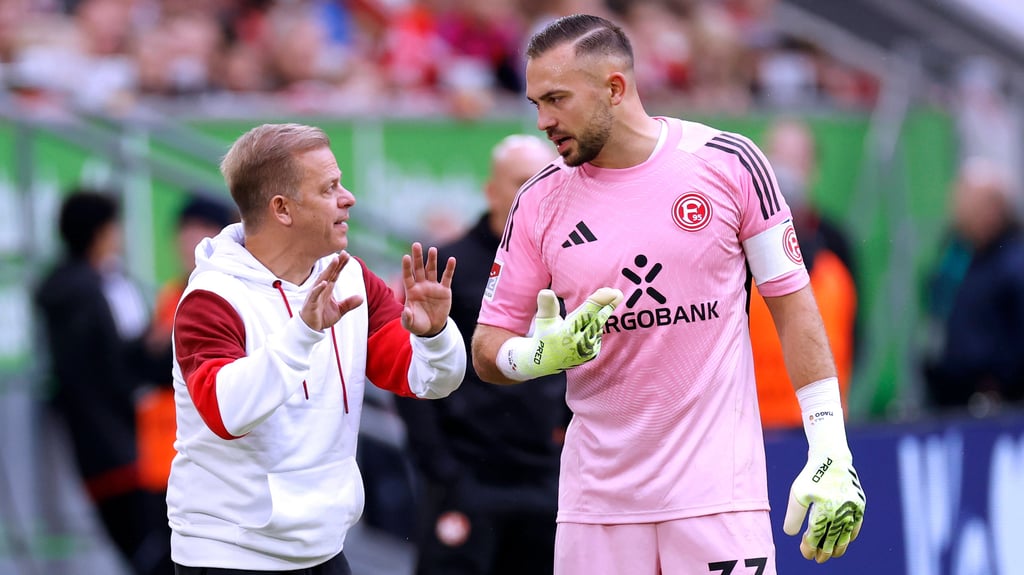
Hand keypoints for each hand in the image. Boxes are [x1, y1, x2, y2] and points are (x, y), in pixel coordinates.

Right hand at [299, 252, 363, 330]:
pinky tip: (324, 283)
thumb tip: (361, 297)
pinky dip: (319, 289)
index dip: (341, 265)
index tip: (347, 255)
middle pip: (330, 273)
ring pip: (322, 279)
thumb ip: (349, 303)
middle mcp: (321, 288)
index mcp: (328, 289)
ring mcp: (315, 295)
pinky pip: (315, 295)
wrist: (310, 328)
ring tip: (335, 261)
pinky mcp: (311, 303)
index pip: (335, 274)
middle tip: (343, 253)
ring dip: (329, 270)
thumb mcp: (339, 310)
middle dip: (336, 263)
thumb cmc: (322, 317)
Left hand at [401, 242, 455, 335]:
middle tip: (416, 245)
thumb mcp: (410, 323)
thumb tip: (405, 310)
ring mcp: (433, 287)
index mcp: (411, 291)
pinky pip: (447, 277)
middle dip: (418, 257)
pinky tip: (452, 260)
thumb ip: (407, 317)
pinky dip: (449, 269)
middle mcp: (421, 286)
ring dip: (432, 259)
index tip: (406, 256)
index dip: (407, 267)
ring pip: (432, 270)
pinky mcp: (444, 290)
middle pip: (419, 269)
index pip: (408, 276)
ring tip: (432, 249)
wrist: (432, 329)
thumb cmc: (418, 324)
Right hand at [497, 287, 622, 380]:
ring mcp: (587, 350)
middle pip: (597, 319)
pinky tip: (590, 324)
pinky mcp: (592, 354)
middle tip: (618, 293)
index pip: (586, 313)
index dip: (599, 302)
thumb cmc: (543, 335)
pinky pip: (598, 334)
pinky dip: (596, 326)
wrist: (544, 362)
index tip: (610, 292)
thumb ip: (546, 306)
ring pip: (598, 326)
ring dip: (602, 314)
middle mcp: (578, 343)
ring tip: (610, 299)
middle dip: (608, 306)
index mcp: (566, 332)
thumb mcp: (542, 320)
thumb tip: (546, 292)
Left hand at [783, 450, 865, 562]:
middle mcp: (841, 512)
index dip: (810, 547)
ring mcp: (852, 509)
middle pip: (833, 539)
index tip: (805, 554)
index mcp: (825, 510)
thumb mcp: (798, 494)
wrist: (832, 458)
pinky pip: (856, 524)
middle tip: (818, 560)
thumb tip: (790, 534)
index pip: (817, 536)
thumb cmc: (812, 476)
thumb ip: (794, 516)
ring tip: (833, 554)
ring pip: (846, 534)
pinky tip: (846, 540)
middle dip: (825, 551)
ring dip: (839, 546)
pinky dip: (851, 534)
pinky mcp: (859, 504)